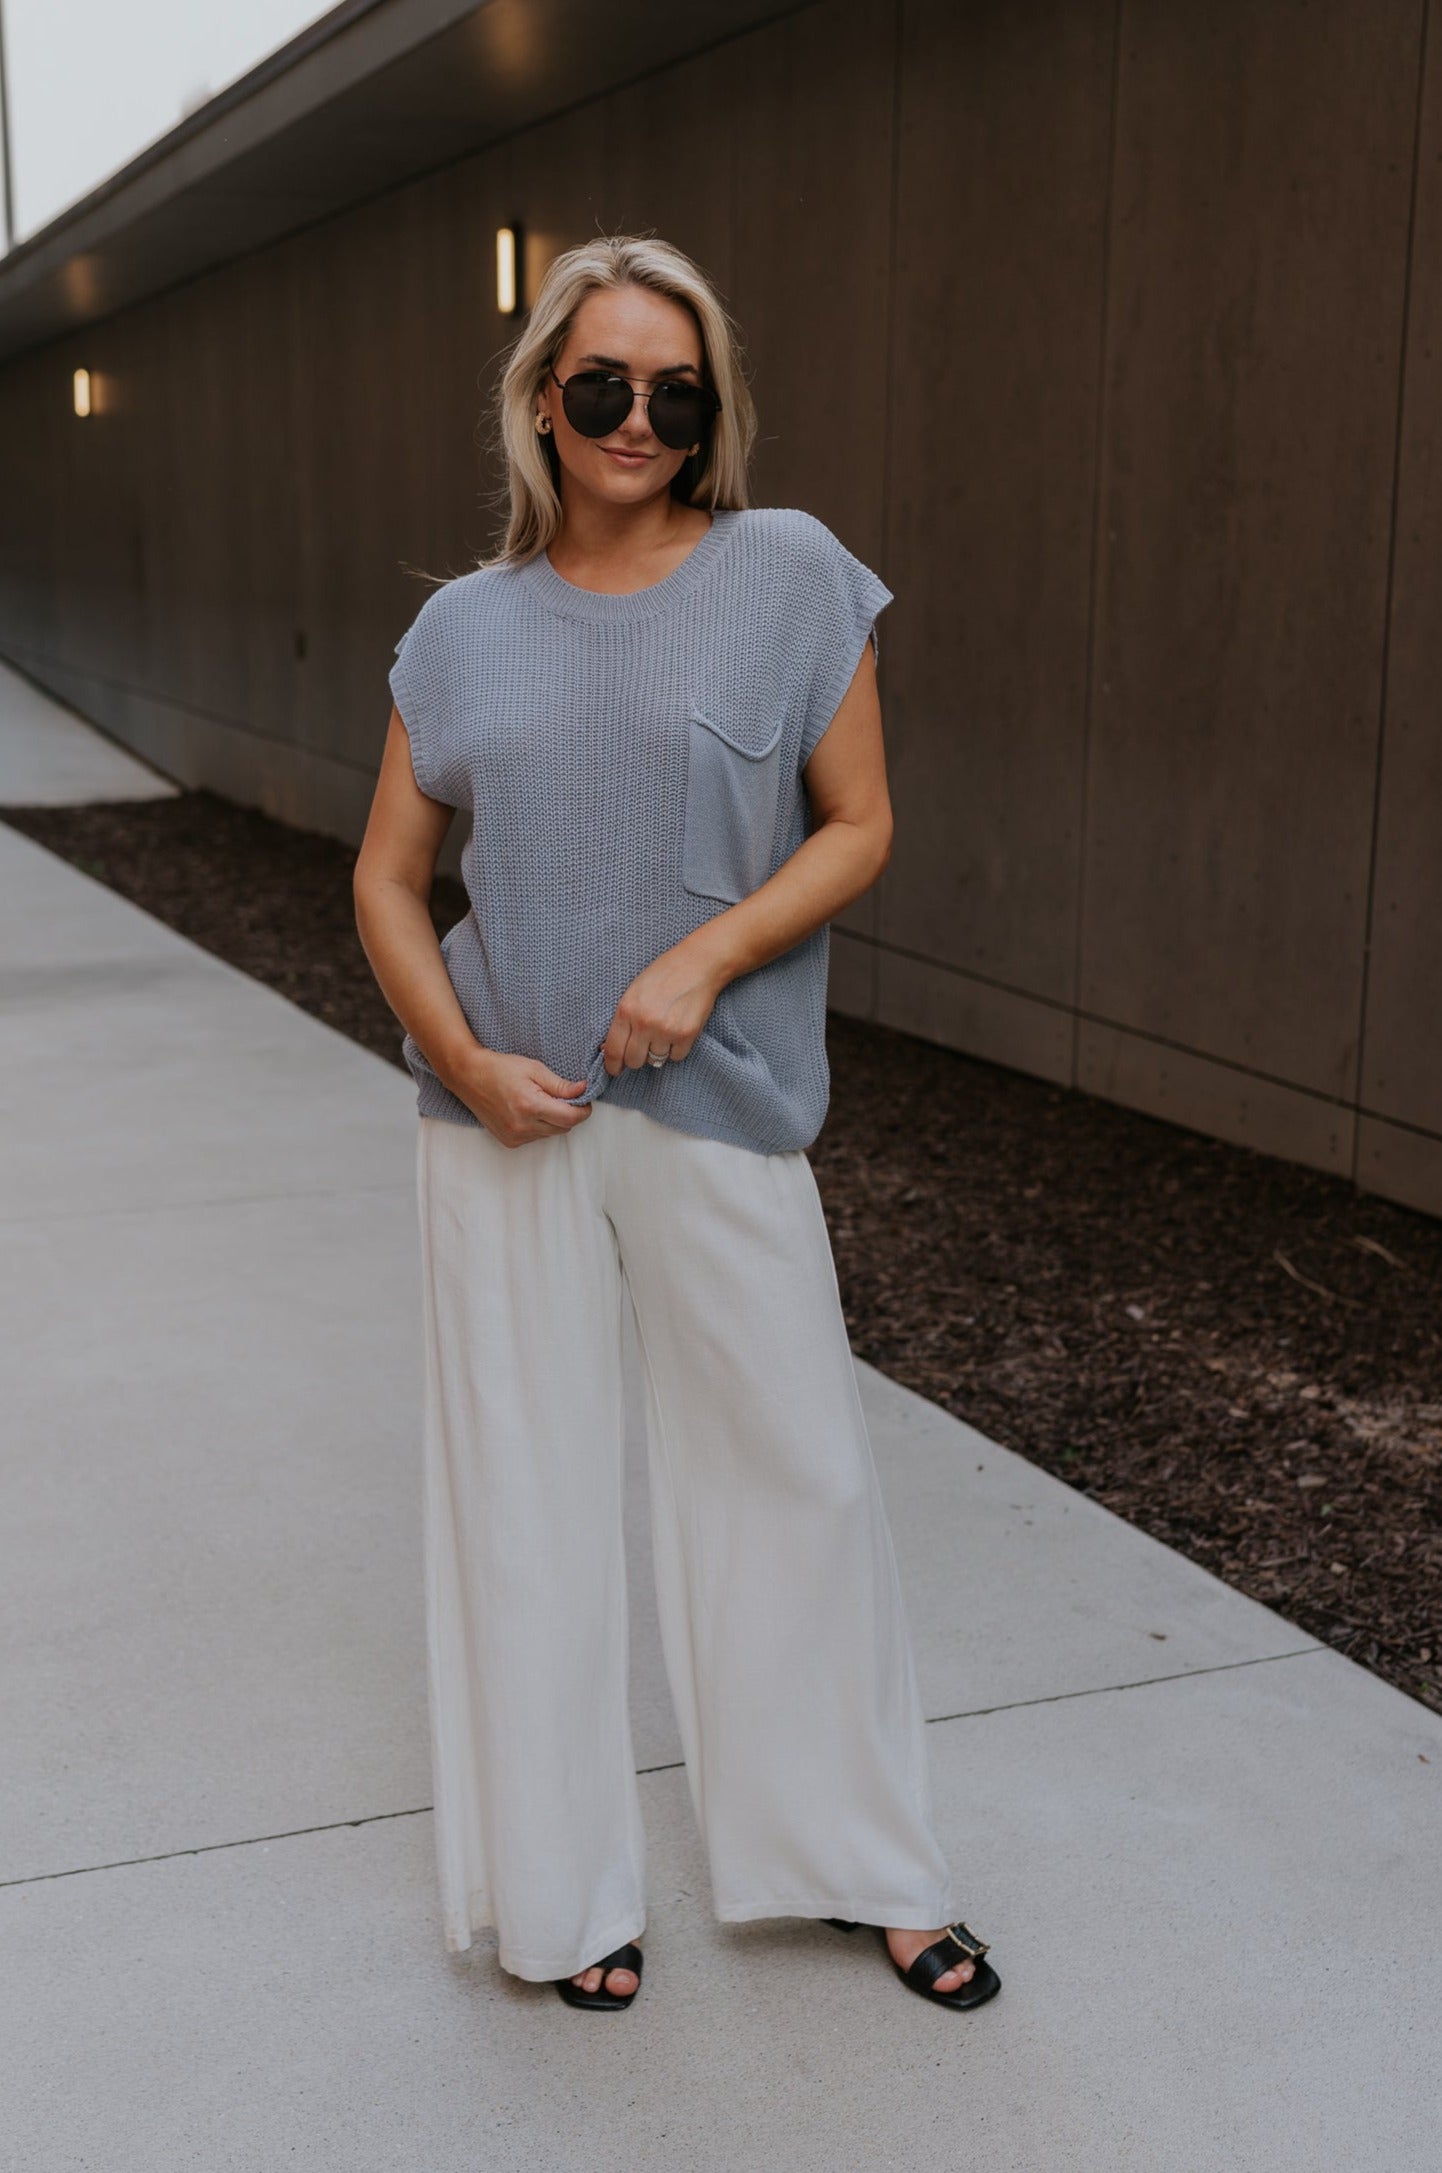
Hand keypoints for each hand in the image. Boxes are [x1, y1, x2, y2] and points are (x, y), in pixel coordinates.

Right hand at [444, 1046, 592, 1147]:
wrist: (469, 1077)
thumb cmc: (501, 1068)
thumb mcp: (534, 1069)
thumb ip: (560, 1084)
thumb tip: (583, 1091)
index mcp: (531, 1106)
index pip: (570, 1118)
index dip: (583, 1110)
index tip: (585, 1101)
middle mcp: (523, 1126)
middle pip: (563, 1128)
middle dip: (568, 1114)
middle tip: (562, 1097)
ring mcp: (515, 1137)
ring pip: (550, 1134)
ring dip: (553, 1121)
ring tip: (541, 1101)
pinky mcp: (509, 1141)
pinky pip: (536, 1138)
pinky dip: (539, 1126)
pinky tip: (528, 1111)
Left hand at [599, 940, 725, 1078]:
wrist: (697, 964)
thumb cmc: (664, 974)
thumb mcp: (634, 991)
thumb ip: (622, 1019)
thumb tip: (608, 1048)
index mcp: (626, 1010)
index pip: (614, 1050)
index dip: (612, 1065)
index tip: (615, 1070)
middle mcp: (644, 1023)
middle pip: (634, 1061)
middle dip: (636, 1057)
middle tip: (643, 1046)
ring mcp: (666, 1030)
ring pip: (656, 1060)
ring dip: (658, 1050)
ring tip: (664, 1030)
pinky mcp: (686, 1035)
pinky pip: (676, 1057)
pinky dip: (676, 1049)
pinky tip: (678, 1031)